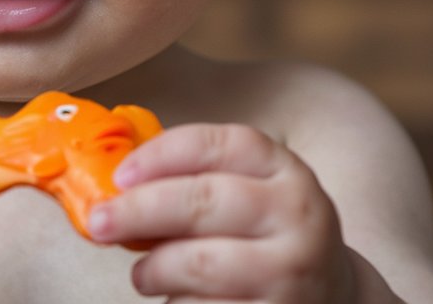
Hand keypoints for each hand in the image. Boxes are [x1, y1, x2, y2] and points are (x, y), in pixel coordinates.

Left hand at [87, 124, 362, 302]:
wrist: (333, 296)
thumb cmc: (263, 237)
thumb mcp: (250, 194)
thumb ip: (195, 180)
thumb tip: (113, 181)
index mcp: (285, 170)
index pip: (220, 144)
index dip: (161, 155)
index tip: (120, 174)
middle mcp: (297, 215)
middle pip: (202, 202)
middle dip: (139, 210)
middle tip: (98, 222)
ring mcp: (292, 271)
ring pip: (198, 264)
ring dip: (153, 269)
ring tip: (143, 274)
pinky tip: (176, 299)